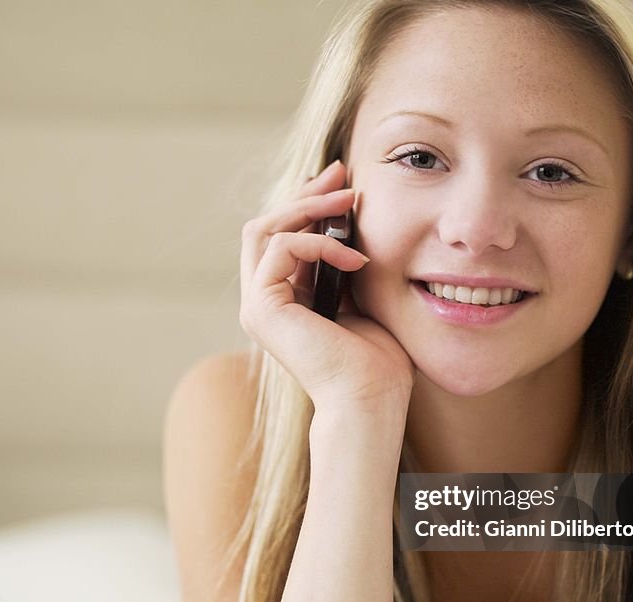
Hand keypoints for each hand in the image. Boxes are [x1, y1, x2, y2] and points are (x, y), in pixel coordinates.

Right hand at [239, 160, 413, 411]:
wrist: (370, 399)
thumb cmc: (376, 359)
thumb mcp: (359, 295)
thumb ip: (343, 263)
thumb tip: (350, 217)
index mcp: (282, 300)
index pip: (280, 237)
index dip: (307, 203)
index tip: (344, 182)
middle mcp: (262, 301)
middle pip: (264, 225)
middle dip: (304, 194)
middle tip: (343, 172)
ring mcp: (257, 306)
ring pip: (265, 229)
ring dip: (310, 207)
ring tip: (352, 201)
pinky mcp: (261, 308)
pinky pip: (282, 247)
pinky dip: (320, 242)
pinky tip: (356, 257)